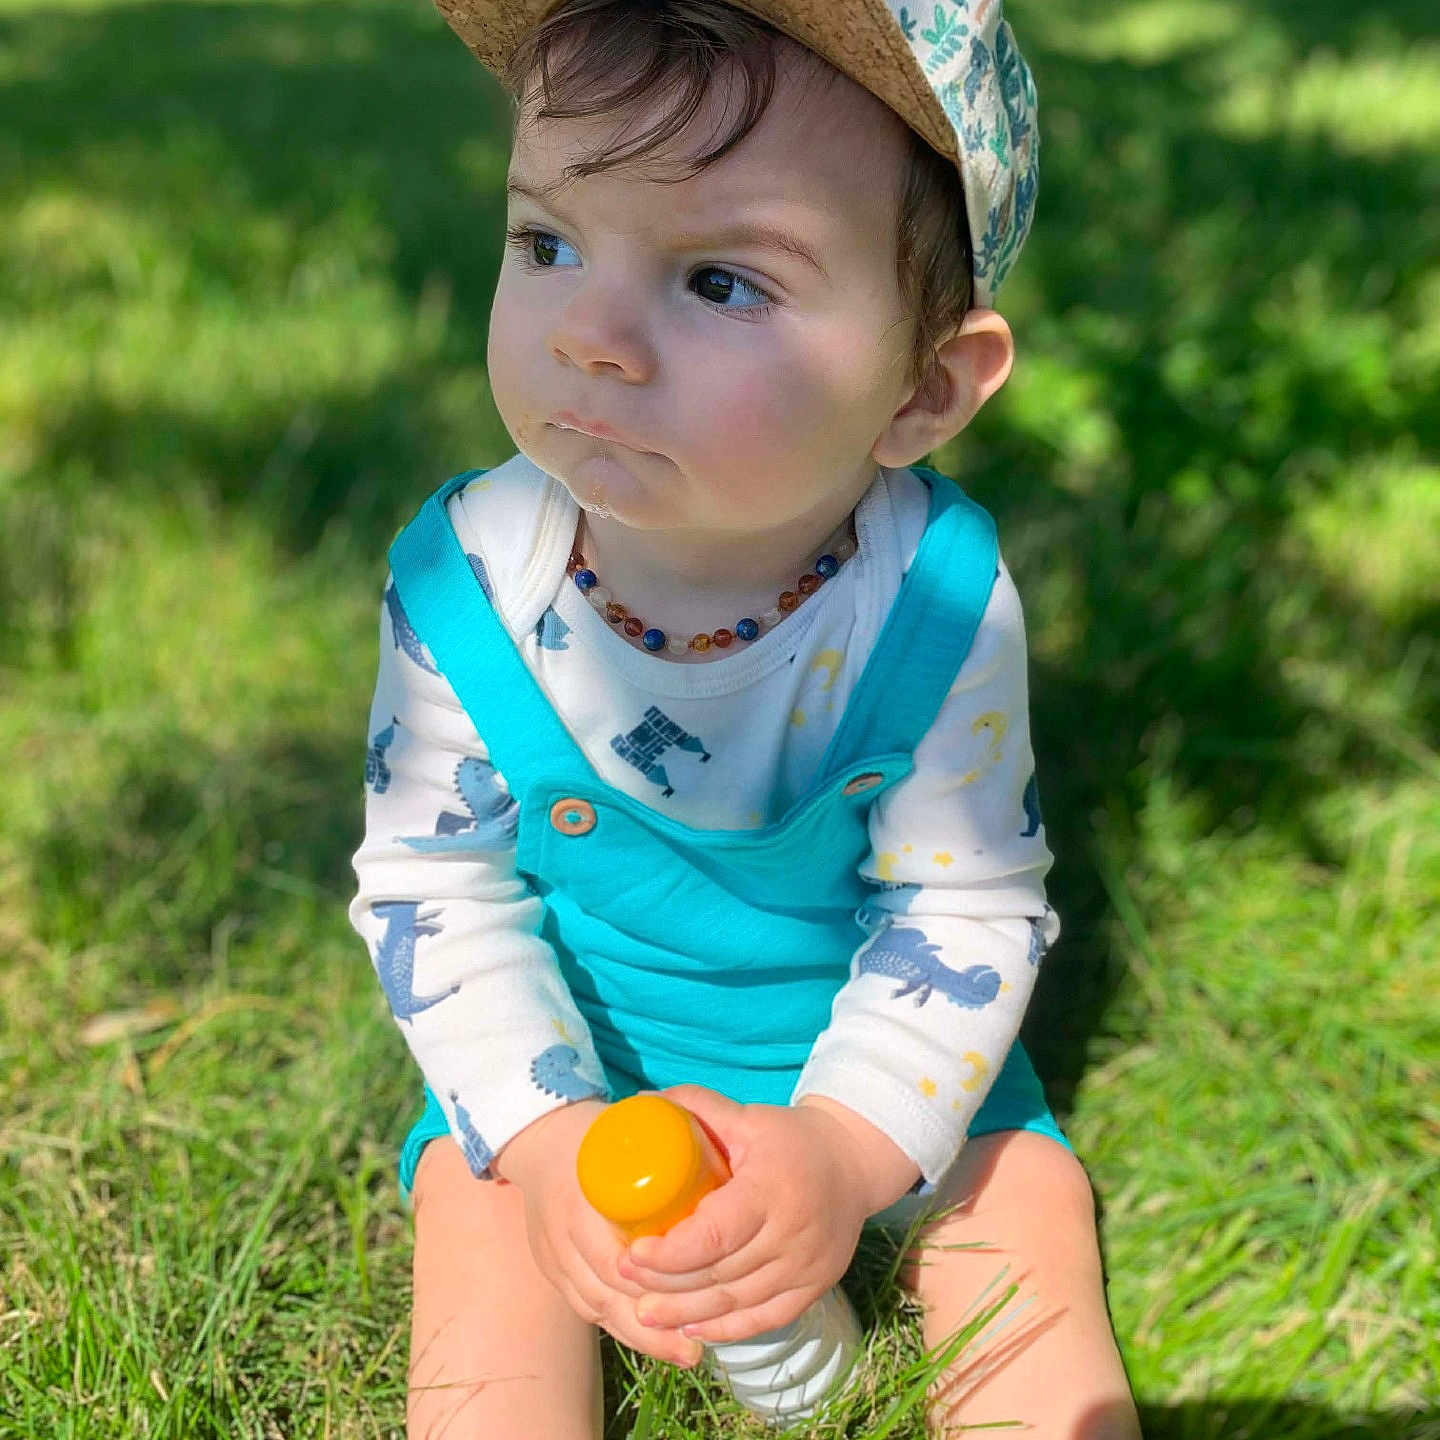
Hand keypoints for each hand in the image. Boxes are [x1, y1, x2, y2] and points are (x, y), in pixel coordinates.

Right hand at [495, 1100, 703, 1367]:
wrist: (540, 1140)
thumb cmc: (595, 1133)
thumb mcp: (628, 1130)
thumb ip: (671, 1138)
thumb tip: (726, 1159)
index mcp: (581, 1202)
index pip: (614, 1263)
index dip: (654, 1285)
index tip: (694, 1297)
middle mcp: (562, 1236)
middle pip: (608, 1296)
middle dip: (655, 1326)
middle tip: (698, 1343)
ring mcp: (553, 1258)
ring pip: (598, 1310)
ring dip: (643, 1337)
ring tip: (686, 1352)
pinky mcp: (552, 1271)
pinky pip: (586, 1309)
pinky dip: (622, 1328)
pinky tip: (655, 1340)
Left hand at [618, 1086, 916, 1343]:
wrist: (854, 1163)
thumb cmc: (792, 1138)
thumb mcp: (748, 1117)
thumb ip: (698, 1108)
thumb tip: (643, 1104)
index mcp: (771, 1190)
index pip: (714, 1235)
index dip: (670, 1253)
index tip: (634, 1251)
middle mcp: (792, 1234)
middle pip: (720, 1274)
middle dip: (666, 1284)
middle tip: (625, 1277)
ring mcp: (807, 1267)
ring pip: (738, 1302)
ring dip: (687, 1314)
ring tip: (645, 1312)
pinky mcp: (814, 1287)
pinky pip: (765, 1319)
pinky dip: (726, 1329)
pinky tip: (692, 1329)